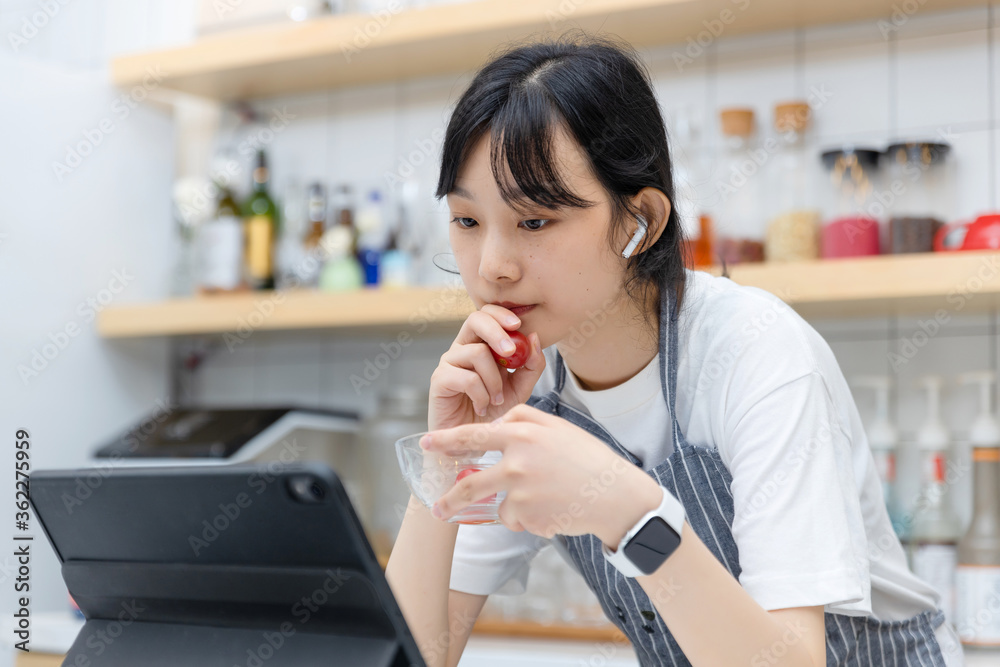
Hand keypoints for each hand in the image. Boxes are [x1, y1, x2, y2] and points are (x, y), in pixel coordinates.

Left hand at [420, 404, 661, 543]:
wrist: (614, 495)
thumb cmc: (587, 458)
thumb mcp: (557, 427)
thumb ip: (524, 419)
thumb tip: (496, 424)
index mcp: (523, 435)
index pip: (474, 436)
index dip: (447, 441)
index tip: (427, 444)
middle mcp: (516, 464)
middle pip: (471, 485)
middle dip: (450, 499)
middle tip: (436, 508)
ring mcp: (521, 493)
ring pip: (500, 506)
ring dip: (515, 507)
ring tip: (545, 501)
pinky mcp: (529, 518)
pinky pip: (519, 520)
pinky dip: (531, 519)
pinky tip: (555, 509)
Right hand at [428, 305, 545, 431]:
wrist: (473, 441)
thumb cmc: (493, 412)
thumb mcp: (520, 388)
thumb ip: (530, 365)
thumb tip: (534, 337)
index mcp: (481, 343)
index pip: (487, 314)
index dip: (501, 314)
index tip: (519, 325)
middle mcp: (463, 348)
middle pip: (475, 320)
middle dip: (498, 333)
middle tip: (511, 352)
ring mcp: (449, 363)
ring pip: (477, 352)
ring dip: (494, 380)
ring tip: (496, 400)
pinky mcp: (440, 380)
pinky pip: (467, 378)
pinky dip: (481, 395)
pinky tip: (482, 407)